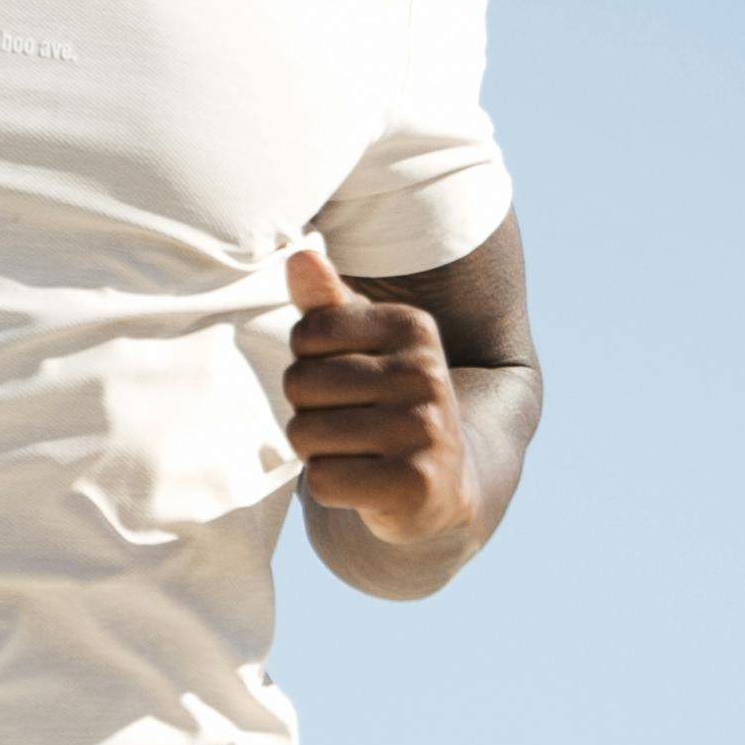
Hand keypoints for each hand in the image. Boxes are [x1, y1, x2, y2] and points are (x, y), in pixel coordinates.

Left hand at [283, 243, 475, 554]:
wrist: (445, 484)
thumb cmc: (387, 404)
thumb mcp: (363, 347)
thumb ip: (328, 304)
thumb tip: (301, 256)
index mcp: (414, 327)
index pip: (307, 333)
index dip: (309, 363)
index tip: (348, 383)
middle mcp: (426, 373)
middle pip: (299, 384)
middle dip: (309, 410)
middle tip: (352, 423)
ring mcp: (423, 431)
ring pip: (304, 434)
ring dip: (316, 451)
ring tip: (358, 451)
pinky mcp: (413, 484)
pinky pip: (323, 481)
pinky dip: (331, 488)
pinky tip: (365, 484)